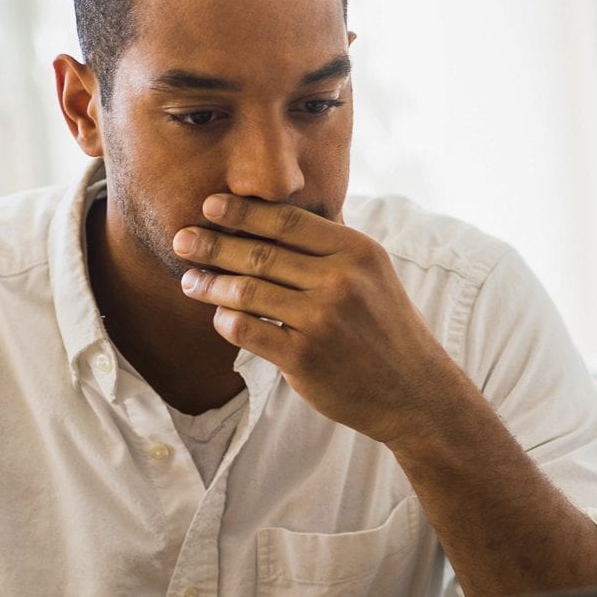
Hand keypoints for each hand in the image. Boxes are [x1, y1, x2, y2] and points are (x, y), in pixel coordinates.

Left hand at [173, 194, 469, 445]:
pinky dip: (225, 320)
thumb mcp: (372, 275)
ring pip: (247, 291)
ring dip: (210, 285)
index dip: (243, 211)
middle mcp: (341, 281)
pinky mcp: (305, 358)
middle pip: (260, 253)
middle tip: (182, 240)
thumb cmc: (384, 329)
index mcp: (357, 251)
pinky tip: (219, 317)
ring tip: (189, 281)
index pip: (288, 221)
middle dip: (213, 245)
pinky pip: (247, 330)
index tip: (210, 205)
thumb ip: (329, 249)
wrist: (415, 392)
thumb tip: (269, 219)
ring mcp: (323, 320)